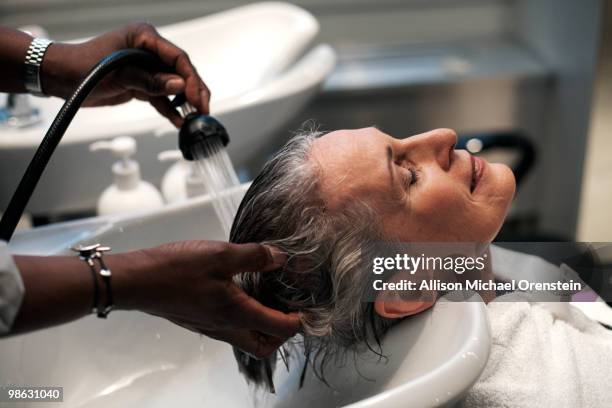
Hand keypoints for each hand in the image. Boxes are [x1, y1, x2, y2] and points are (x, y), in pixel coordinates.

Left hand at [41, 23, 208, 126]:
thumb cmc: (83, 66)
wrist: (62, 78)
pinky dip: (170, 109)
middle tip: (203, 110)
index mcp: (144, 37)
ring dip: (184, 103)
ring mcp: (146, 67)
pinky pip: (162, 97)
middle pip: (181, 71)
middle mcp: (148, 50)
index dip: (191, 79)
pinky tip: (179, 121)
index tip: (196, 98)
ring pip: (174, 86)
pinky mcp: (142, 83)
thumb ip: (150, 80)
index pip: (177, 58)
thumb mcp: (119, 74)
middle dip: (194, 92)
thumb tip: (179, 86)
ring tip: (194, 118)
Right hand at [112, 240, 300, 357]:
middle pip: (264, 345)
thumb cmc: (176, 269)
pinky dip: (245, 320)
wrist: (138, 281)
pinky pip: (231, 330)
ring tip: (269, 300)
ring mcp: (211, 328)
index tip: (311, 310)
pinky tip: (242, 295)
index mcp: (237, 314)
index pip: (280, 329)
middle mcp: (226, 328)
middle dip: (282, 334)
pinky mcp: (200, 322)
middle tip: (290, 311)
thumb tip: (280, 258)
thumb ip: (254, 256)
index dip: (300, 322)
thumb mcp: (220, 254)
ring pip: (247, 339)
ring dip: (264, 327)